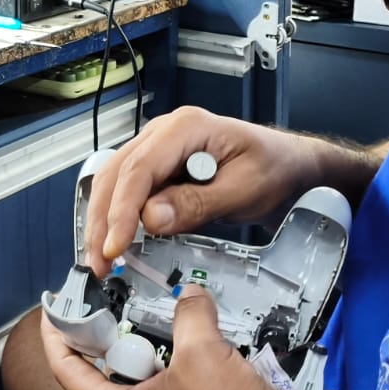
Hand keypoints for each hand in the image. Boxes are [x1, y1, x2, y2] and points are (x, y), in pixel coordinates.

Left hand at [42, 287, 331, 389]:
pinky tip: (208, 327)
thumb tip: (189, 295)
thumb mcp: (201, 355)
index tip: (56, 304)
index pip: (68, 371)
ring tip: (168, 300)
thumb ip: (188, 315)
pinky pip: (186, 376)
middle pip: (113, 365)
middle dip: (117, 326)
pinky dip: (191, 352)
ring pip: (154, 368)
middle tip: (122, 288)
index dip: (57, 335)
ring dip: (161, 337)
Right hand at [84, 106, 339, 274]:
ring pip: (113, 182)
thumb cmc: (273, 169)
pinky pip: (126, 190)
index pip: (139, 169)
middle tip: (100, 262)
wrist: (288, 167)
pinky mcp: (157, 169)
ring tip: (101, 260)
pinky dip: (115, 218)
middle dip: (102, 220)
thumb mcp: (243, 189)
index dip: (122, 211)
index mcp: (185, 127)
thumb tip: (151, 219)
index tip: (115, 247)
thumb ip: (198, 203)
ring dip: (102, 221)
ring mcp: (157, 149)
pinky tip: (115, 243)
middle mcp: (163, 133)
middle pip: (115, 174)